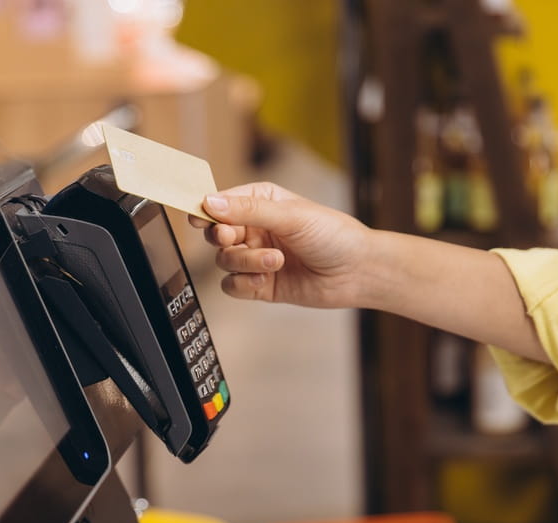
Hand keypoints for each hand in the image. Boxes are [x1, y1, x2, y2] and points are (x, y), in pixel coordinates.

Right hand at [189, 182, 371, 308]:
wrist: (358, 272)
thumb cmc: (333, 235)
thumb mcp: (291, 215)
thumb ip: (248, 210)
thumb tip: (210, 202)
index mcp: (260, 202)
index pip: (221, 203)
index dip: (206, 210)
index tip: (198, 217)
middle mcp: (255, 229)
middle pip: (216, 234)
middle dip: (223, 238)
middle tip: (234, 238)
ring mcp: (256, 257)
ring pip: (225, 261)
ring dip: (245, 262)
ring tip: (275, 261)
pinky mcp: (260, 284)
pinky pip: (232, 285)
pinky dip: (244, 283)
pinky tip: (266, 279)